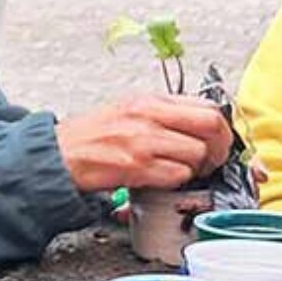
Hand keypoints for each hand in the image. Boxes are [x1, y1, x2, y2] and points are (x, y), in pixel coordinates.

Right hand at [54, 95, 233, 193]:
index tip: (222, 142)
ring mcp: (143, 141)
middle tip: (211, 160)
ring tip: (179, 170)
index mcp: (150, 100)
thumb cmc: (90, 136)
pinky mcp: (136, 166)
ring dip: (195, 168)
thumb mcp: (129, 110)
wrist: (57, 154)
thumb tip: (201, 126)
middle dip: (220, 147)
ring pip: (197, 154)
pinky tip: (161, 178)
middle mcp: (148, 115)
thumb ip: (164, 114)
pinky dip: (175, 181)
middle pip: (211, 125)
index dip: (223, 127)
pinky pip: (177, 175)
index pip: (207, 105)